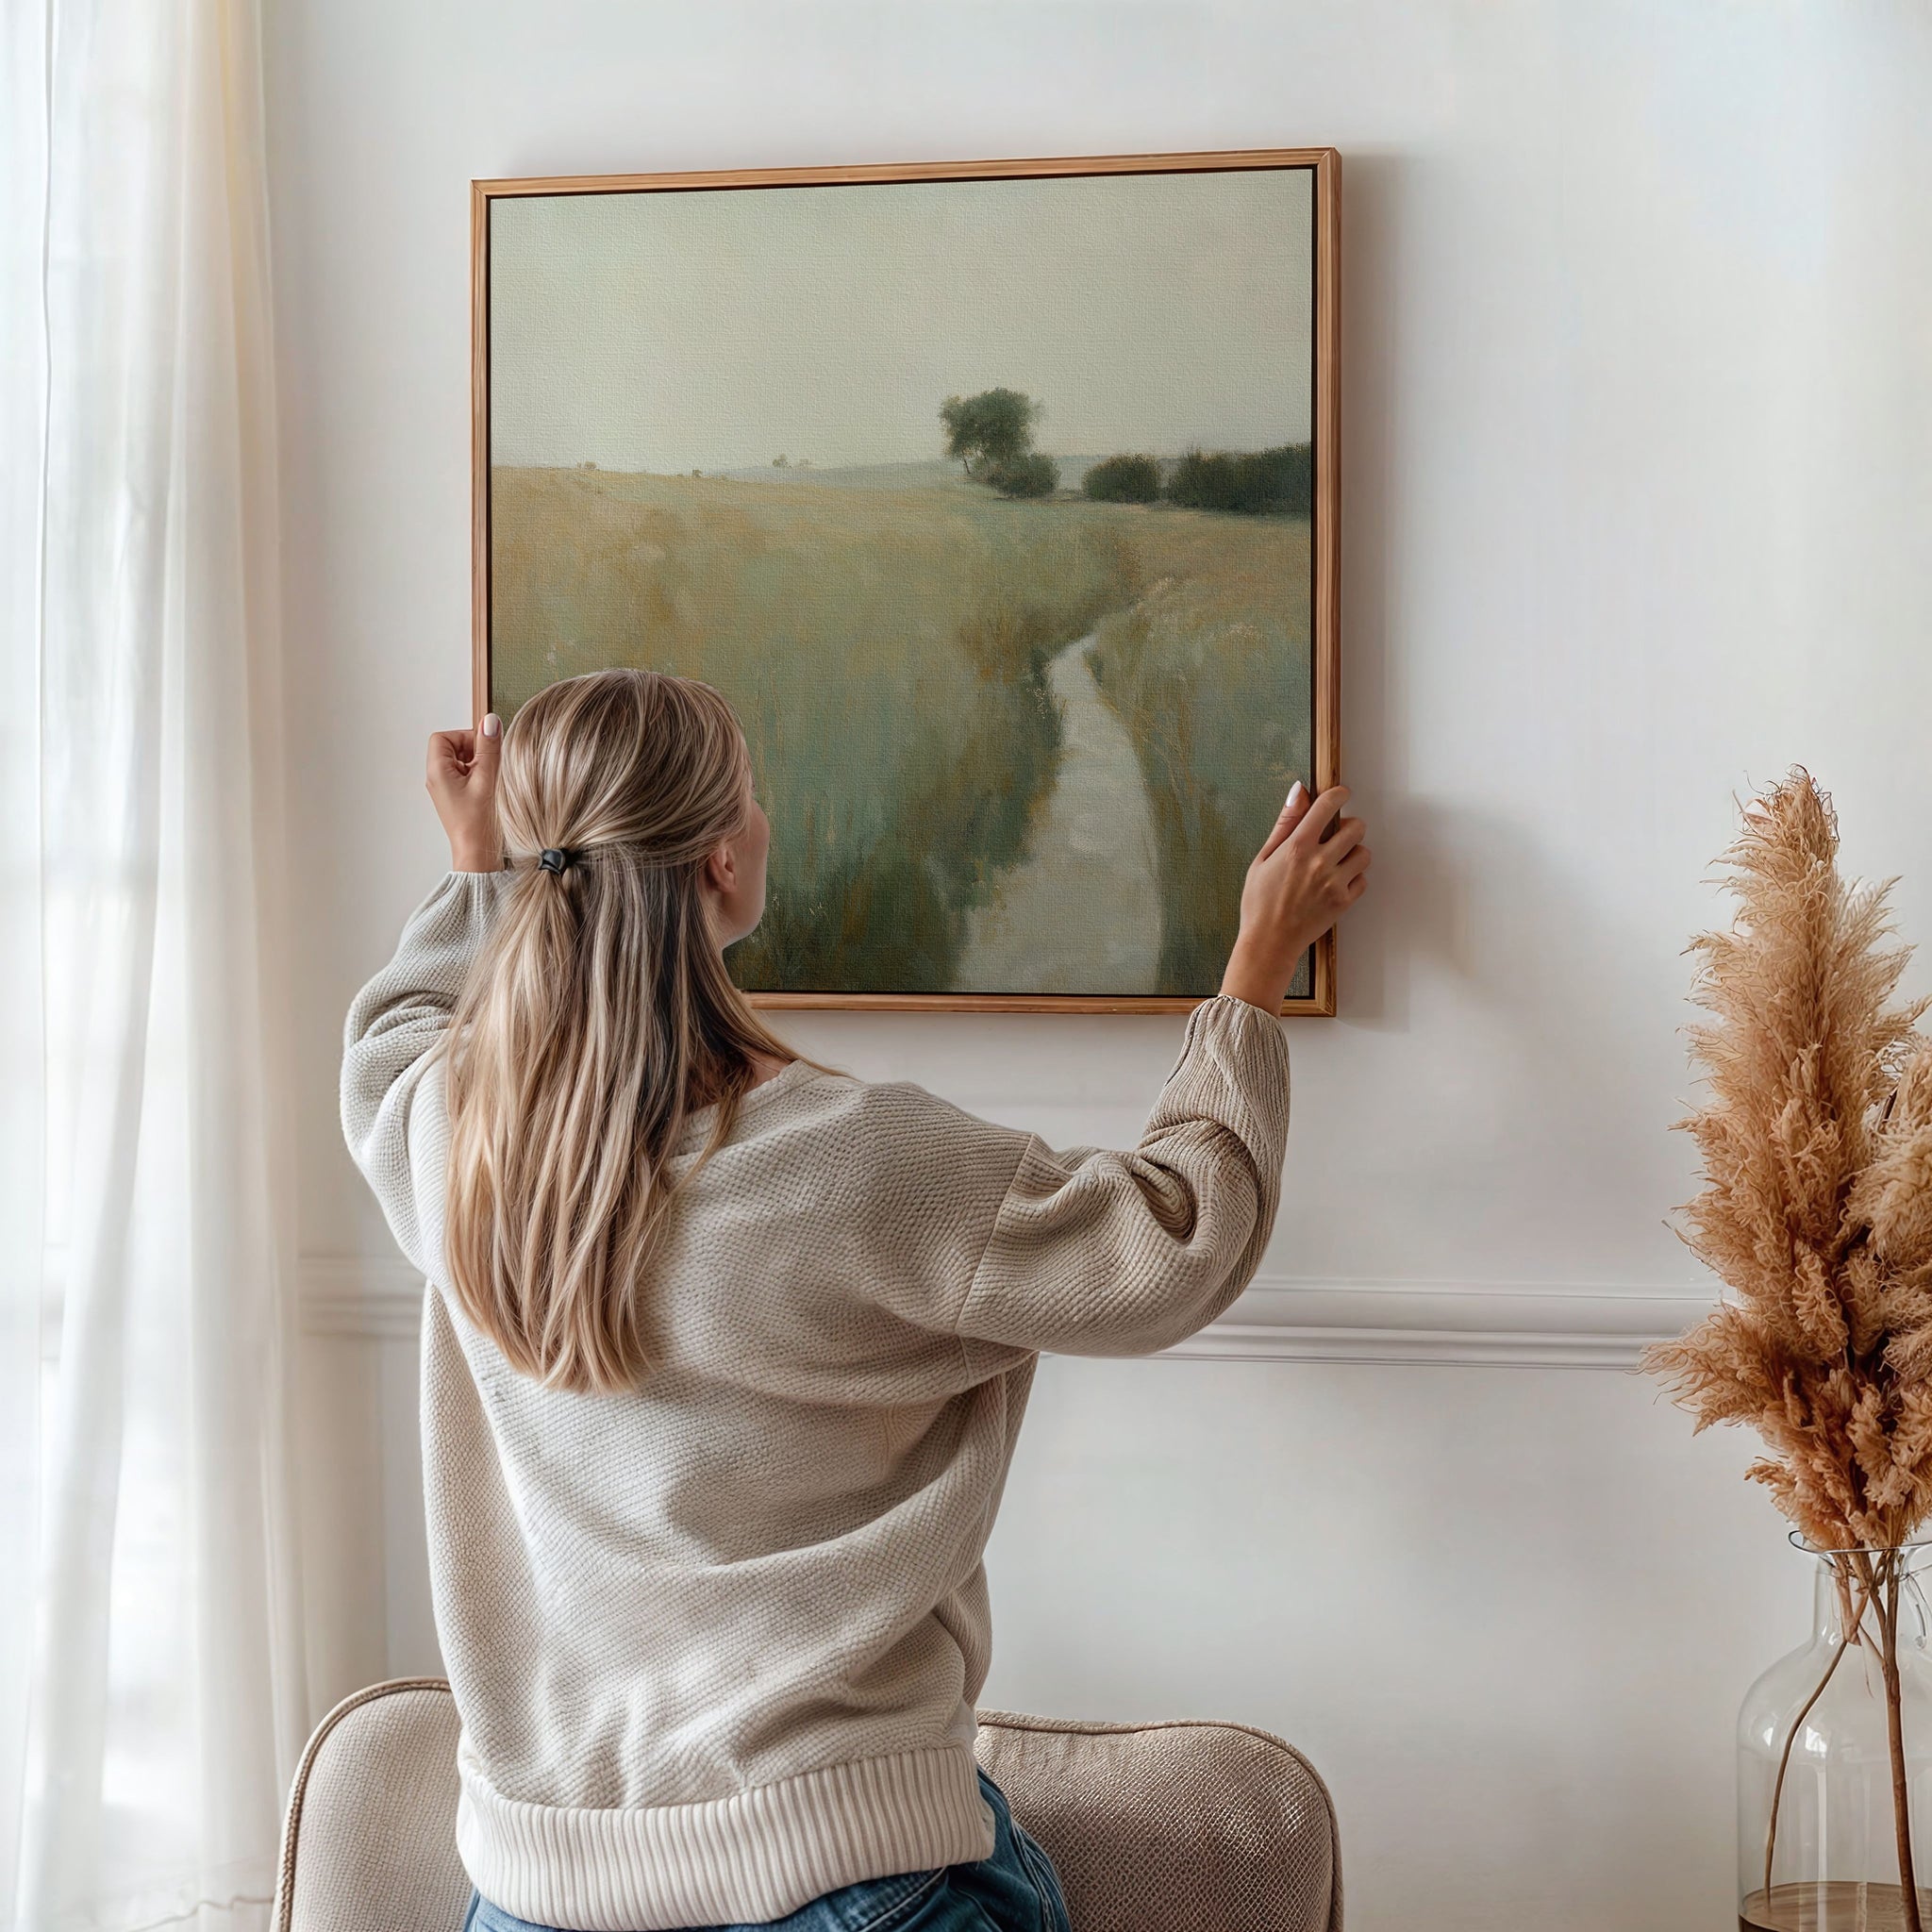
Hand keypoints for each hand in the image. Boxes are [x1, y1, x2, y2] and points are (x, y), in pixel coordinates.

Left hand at [427, 714, 502, 871]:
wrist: (478, 856)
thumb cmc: (479, 824)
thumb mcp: (487, 780)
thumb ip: (489, 748)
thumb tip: (490, 721)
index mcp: (437, 772)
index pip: (443, 737)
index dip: (464, 737)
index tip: (484, 748)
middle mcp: (437, 779)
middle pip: (452, 748)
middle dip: (474, 751)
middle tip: (490, 766)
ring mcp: (446, 790)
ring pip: (461, 762)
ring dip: (479, 765)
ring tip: (490, 782)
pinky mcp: (457, 798)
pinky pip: (466, 777)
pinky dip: (480, 778)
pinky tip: (490, 791)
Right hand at [1220, 782, 1369, 1010]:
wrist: (1268, 942)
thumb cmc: (1259, 901)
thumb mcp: (1263, 858)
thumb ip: (1285, 823)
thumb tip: (1299, 791)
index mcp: (1297, 847)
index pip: (1328, 806)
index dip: (1338, 794)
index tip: (1341, 794)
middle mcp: (1319, 862)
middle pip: (1356, 827)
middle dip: (1349, 826)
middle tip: (1337, 835)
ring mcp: (1334, 883)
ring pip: (1364, 853)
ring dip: (1354, 852)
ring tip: (1338, 861)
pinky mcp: (1343, 902)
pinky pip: (1363, 880)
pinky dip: (1354, 878)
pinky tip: (1337, 882)